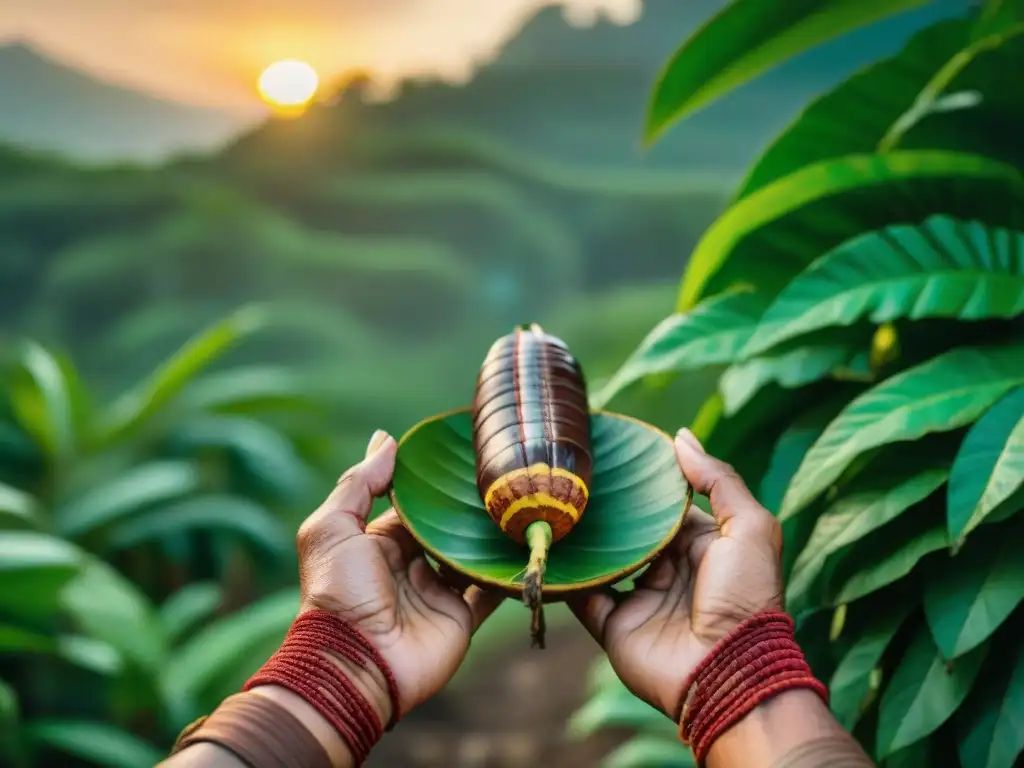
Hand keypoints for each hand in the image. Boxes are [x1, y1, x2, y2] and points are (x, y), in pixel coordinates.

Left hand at [292, 430, 503, 723]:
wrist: (356, 663)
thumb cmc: (337, 591)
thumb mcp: (333, 527)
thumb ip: (359, 483)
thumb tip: (386, 439)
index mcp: (379, 541)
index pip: (413, 504)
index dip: (433, 482)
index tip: (463, 453)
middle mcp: (411, 564)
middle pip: (447, 527)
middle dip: (469, 506)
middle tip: (503, 475)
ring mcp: (438, 592)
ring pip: (472, 554)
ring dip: (492, 534)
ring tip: (522, 501)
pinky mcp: (461, 617)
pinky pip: (490, 590)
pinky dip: (508, 572)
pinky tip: (529, 543)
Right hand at [568, 428, 783, 719]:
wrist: (729, 673)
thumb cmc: (746, 595)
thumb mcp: (749, 528)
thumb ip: (718, 480)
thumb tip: (682, 438)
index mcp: (699, 545)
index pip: (664, 505)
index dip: (643, 481)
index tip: (613, 451)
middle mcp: (667, 569)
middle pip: (629, 530)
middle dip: (606, 507)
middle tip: (571, 475)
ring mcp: (639, 598)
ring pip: (601, 560)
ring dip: (580, 539)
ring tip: (550, 504)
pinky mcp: (614, 626)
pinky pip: (582, 597)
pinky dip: (564, 578)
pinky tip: (544, 548)